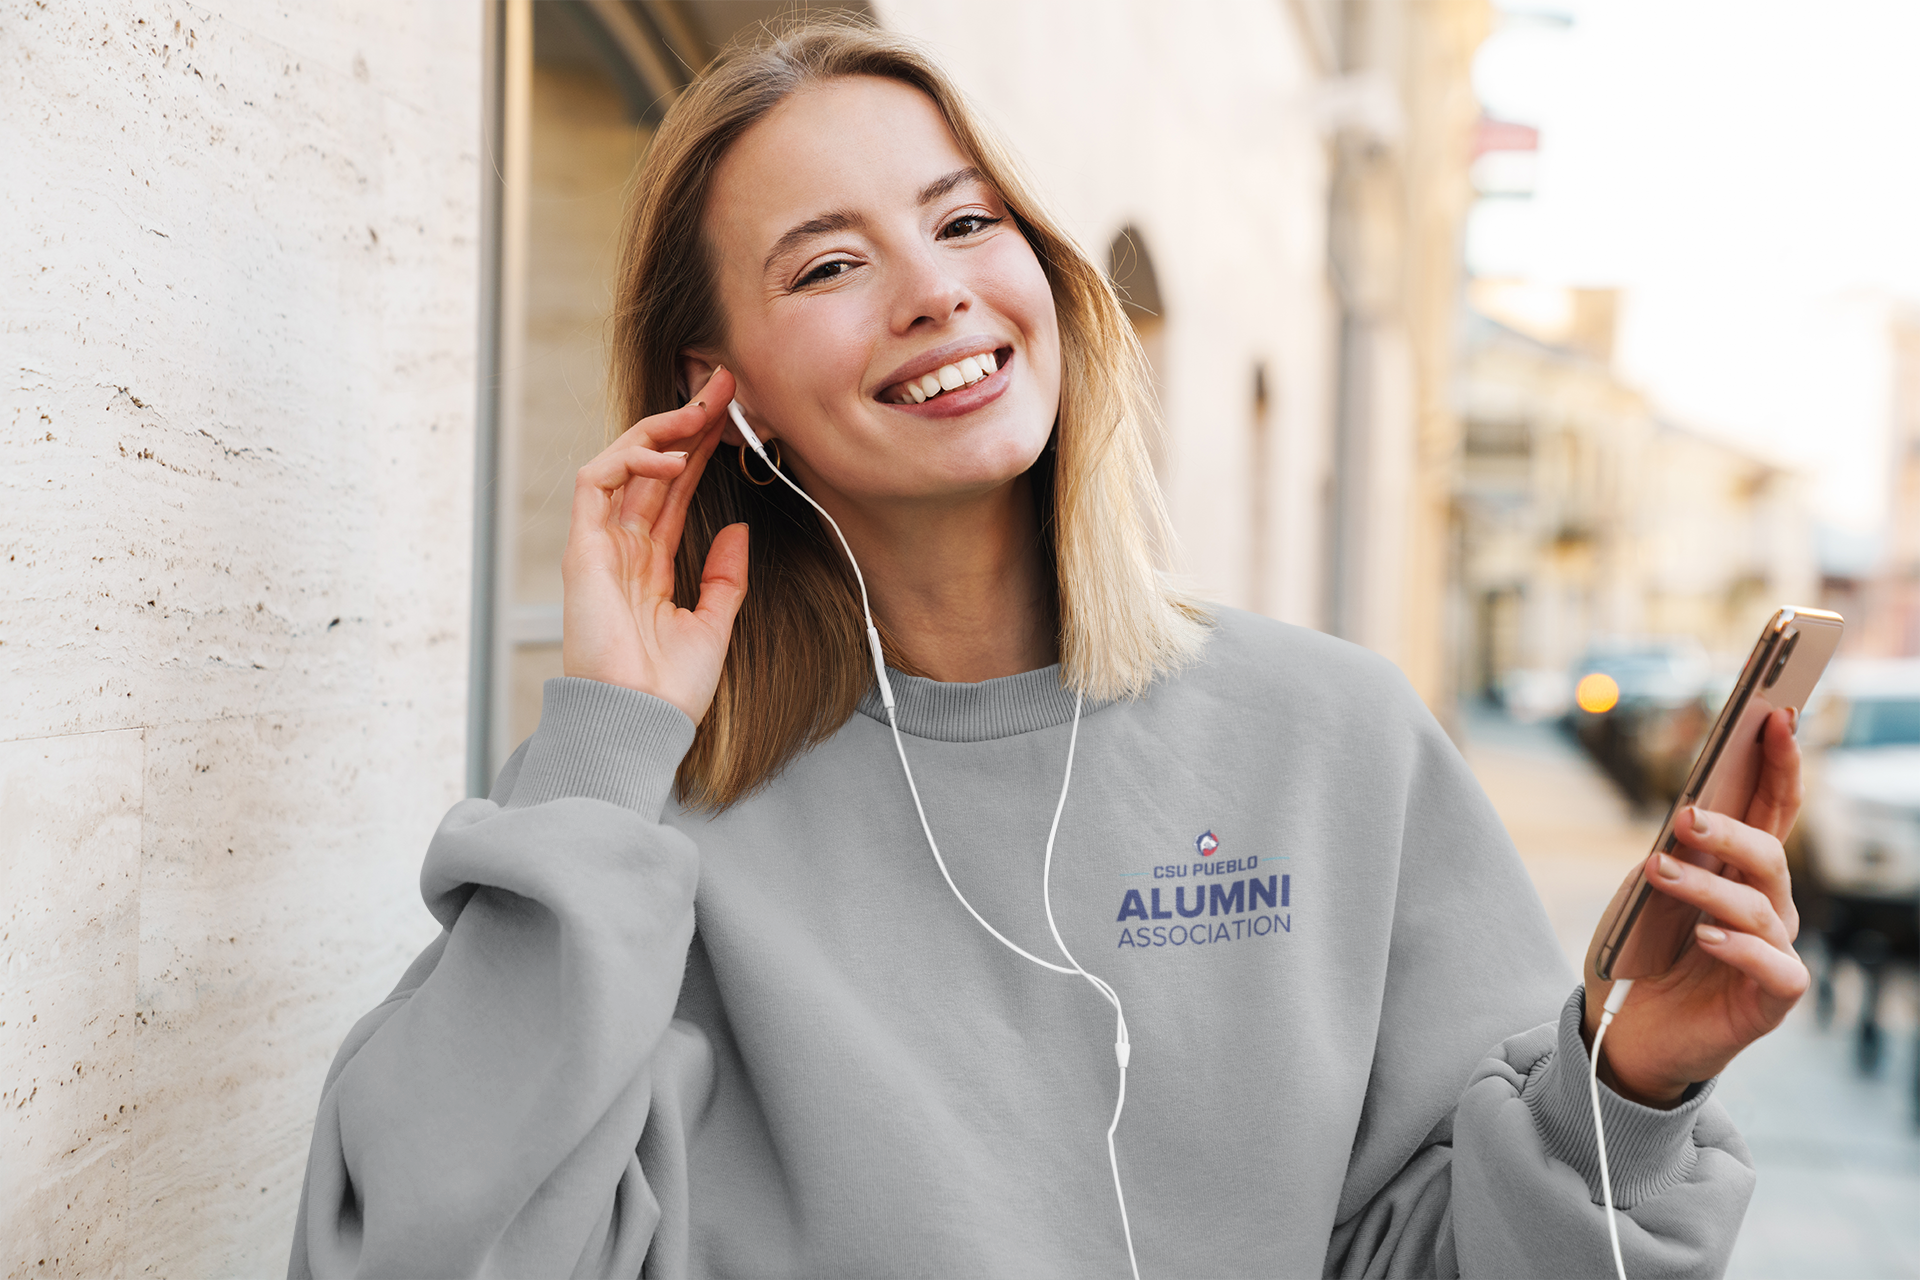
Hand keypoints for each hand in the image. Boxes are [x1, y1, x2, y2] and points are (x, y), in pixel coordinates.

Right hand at [561, 366, 747, 723]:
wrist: (640, 724)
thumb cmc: (670, 690)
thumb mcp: (713, 625)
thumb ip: (724, 577)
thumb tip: (739, 528)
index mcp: (649, 566)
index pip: (674, 492)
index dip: (701, 450)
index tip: (735, 416)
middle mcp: (621, 549)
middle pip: (653, 468)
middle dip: (687, 421)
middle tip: (724, 383)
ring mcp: (599, 546)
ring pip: (621, 463)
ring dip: (662, 428)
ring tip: (704, 407)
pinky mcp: (581, 549)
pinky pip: (596, 482)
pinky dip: (631, 460)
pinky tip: (672, 458)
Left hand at [1582, 707, 1809, 1105]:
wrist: (1620, 1030)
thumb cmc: (1637, 955)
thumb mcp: (1642, 893)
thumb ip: (1671, 854)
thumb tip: (1688, 817)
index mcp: (1739, 872)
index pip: (1770, 809)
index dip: (1778, 763)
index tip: (1773, 717)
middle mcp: (1767, 907)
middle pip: (1772, 853)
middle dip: (1734, 828)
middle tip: (1686, 815)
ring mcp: (1774, 953)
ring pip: (1762, 905)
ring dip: (1708, 885)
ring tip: (1660, 871)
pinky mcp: (1770, 1000)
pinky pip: (1777, 967)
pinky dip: (1740, 948)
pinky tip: (1704, 937)